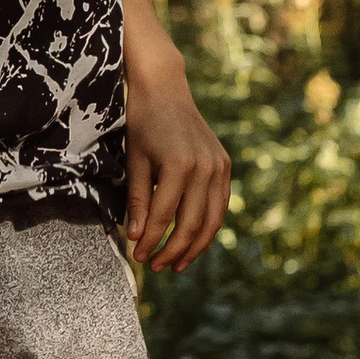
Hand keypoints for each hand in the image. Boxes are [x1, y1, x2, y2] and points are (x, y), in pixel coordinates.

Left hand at [123, 51, 230, 273]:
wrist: (166, 91)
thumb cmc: (143, 124)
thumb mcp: (135, 160)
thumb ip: (137, 200)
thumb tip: (135, 238)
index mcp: (179, 165)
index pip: (164, 216)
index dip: (151, 240)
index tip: (137, 255)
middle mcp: (205, 168)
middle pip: (192, 224)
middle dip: (173, 250)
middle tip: (155, 267)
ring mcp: (219, 167)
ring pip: (211, 220)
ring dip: (194, 247)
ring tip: (176, 264)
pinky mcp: (224, 166)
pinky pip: (220, 206)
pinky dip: (208, 227)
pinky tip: (194, 242)